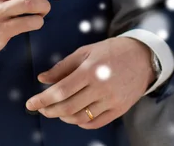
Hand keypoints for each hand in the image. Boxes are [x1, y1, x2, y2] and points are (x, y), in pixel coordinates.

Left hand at [25, 37, 154, 128]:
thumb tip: (42, 79)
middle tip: (41, 108)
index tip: (30, 103)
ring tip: (57, 110)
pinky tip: (74, 116)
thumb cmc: (112, 51)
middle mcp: (101, 87)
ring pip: (80, 117)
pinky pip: (95, 122)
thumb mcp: (86, 51)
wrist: (143, 57)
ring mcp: (111, 100)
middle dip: (49, 110)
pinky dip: (81, 122)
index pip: (60, 91)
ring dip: (64, 117)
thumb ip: (63, 66)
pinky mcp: (120, 109)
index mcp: (91, 70)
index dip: (42, 99)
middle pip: (68, 107)